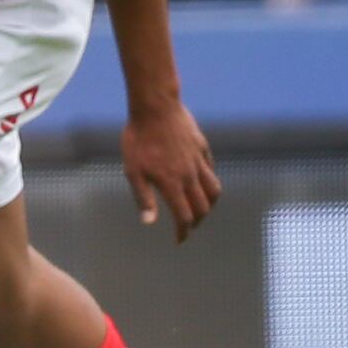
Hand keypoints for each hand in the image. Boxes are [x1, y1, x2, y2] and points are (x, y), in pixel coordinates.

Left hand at [121, 100, 221, 237]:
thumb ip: (143, 198)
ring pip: (214, 190)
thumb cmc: (138, 139)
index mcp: (171, 184)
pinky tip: (201, 183)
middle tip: (188, 227)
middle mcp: (189, 176)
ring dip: (209, 205)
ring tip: (201, 209)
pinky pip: (211, 170)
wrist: (155, 107)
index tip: (179, 240)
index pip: (184, 217)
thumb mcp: (133, 171)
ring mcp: (198, 161)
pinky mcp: (202, 148)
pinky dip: (209, 182)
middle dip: (196, 222)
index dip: (183, 232)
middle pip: (202, 207)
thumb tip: (149, 222)